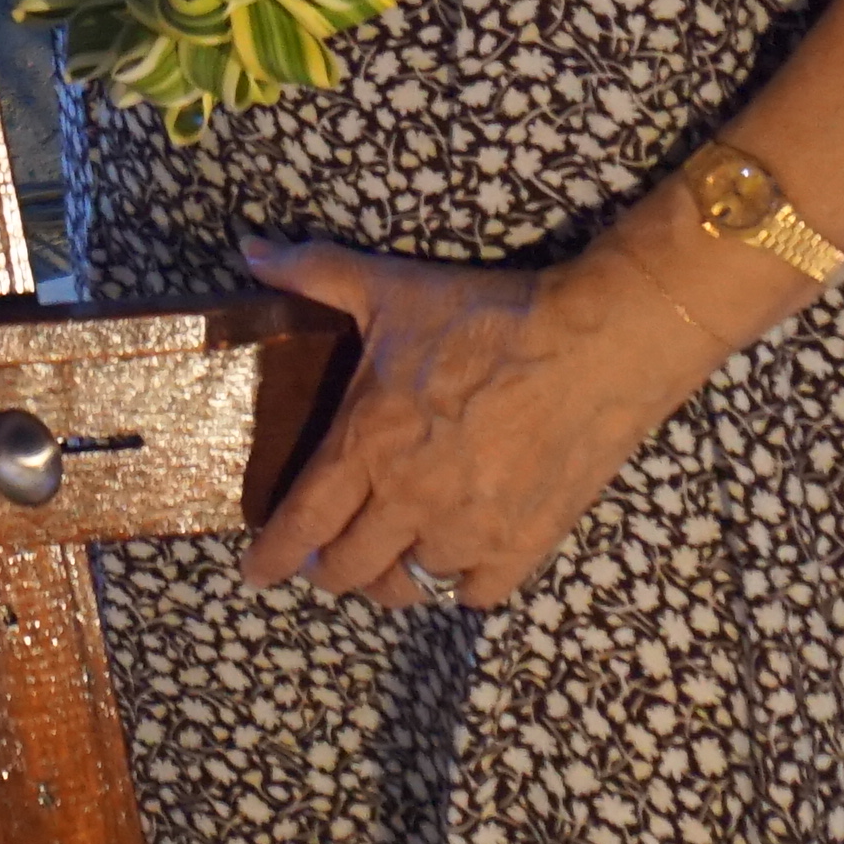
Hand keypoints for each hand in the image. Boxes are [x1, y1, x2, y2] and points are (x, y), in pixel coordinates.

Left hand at [235, 235, 725, 610]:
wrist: (594, 343)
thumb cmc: (485, 316)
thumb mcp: (390, 287)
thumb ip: (313, 273)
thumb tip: (249, 249)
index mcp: (366, 445)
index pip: (302, 523)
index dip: (273, 556)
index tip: (255, 573)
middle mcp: (409, 500)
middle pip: (349, 567)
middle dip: (328, 570)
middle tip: (325, 560)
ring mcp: (468, 530)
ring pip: (409, 587)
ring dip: (389, 581)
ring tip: (386, 563)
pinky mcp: (524, 543)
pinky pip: (474, 593)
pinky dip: (457, 586)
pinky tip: (455, 563)